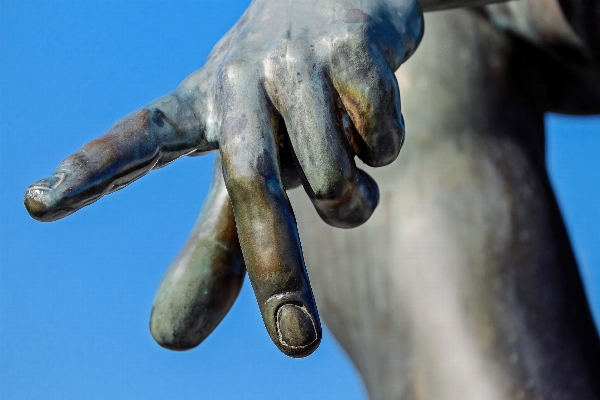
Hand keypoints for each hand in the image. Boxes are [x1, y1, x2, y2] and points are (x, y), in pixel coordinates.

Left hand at [24, 0, 422, 356]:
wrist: (347, 2)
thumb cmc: (287, 98)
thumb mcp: (252, 162)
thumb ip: (219, 249)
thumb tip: (169, 342)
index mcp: (204, 103)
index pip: (141, 136)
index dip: (95, 170)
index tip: (41, 202)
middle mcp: (241, 77)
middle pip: (251, 184)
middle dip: (276, 270)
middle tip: (296, 341)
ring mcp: (295, 58)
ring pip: (332, 176)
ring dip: (353, 198)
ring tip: (350, 155)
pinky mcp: (352, 48)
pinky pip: (382, 141)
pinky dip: (387, 149)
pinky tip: (371, 111)